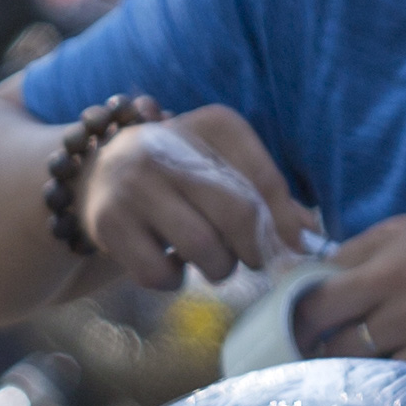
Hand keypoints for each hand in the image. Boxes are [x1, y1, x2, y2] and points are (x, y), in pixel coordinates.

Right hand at [76, 104, 316, 288]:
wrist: (93, 175)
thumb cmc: (179, 178)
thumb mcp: (223, 169)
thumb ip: (269, 199)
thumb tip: (313, 241)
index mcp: (212, 124)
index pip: (264, 179)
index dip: (285, 224)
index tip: (292, 248)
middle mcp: (169, 144)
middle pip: (238, 213)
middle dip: (255, 250)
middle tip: (253, 260)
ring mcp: (134, 182)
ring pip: (203, 248)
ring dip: (218, 268)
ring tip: (213, 260)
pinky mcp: (108, 221)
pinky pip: (160, 273)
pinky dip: (173, 280)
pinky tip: (169, 262)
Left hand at [297, 216, 405, 380]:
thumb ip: (382, 248)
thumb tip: (330, 270)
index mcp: (394, 243)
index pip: (320, 270)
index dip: (293, 296)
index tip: (280, 315)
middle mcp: (396, 279)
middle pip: (317, 314)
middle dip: (295, 335)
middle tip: (285, 352)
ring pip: (344, 353)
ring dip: (329, 366)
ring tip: (318, 376)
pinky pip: (382, 377)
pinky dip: (369, 384)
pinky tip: (362, 390)